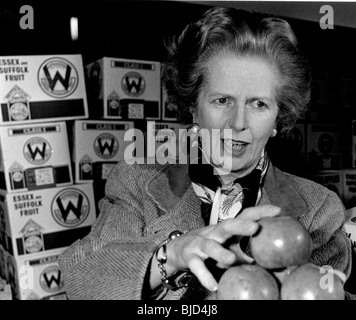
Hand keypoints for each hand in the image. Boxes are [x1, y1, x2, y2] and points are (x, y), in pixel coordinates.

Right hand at [166, 204, 280, 290]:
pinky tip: (213, 285)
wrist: (177, 249)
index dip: (259, 212)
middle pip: (226, 226)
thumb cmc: (210, 248)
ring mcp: (200, 243)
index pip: (243, 216)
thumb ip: (247, 255)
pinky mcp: (189, 256)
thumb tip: (275, 267)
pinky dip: (204, 275)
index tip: (277, 211)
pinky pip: (197, 265)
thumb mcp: (227, 248)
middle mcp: (214, 233)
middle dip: (240, 225)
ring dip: (220, 252)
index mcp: (226, 229)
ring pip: (210, 245)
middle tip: (255, 228)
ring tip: (231, 260)